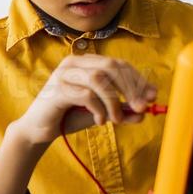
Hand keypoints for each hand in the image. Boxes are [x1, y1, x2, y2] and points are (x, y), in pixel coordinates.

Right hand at [15, 55, 156, 146]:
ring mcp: (64, 75)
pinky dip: (98, 109)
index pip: (118, 64)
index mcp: (86, 63)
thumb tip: (145, 112)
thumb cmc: (69, 116)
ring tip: (116, 119)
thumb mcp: (102, 113)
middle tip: (141, 107)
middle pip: (111, 66)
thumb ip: (121, 111)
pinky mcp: (57, 89)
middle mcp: (74, 64)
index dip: (138, 79)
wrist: (39, 130)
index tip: (153, 96)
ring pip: (99, 79)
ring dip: (114, 101)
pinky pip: (86, 95)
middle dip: (130, 87)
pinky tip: (99, 121)